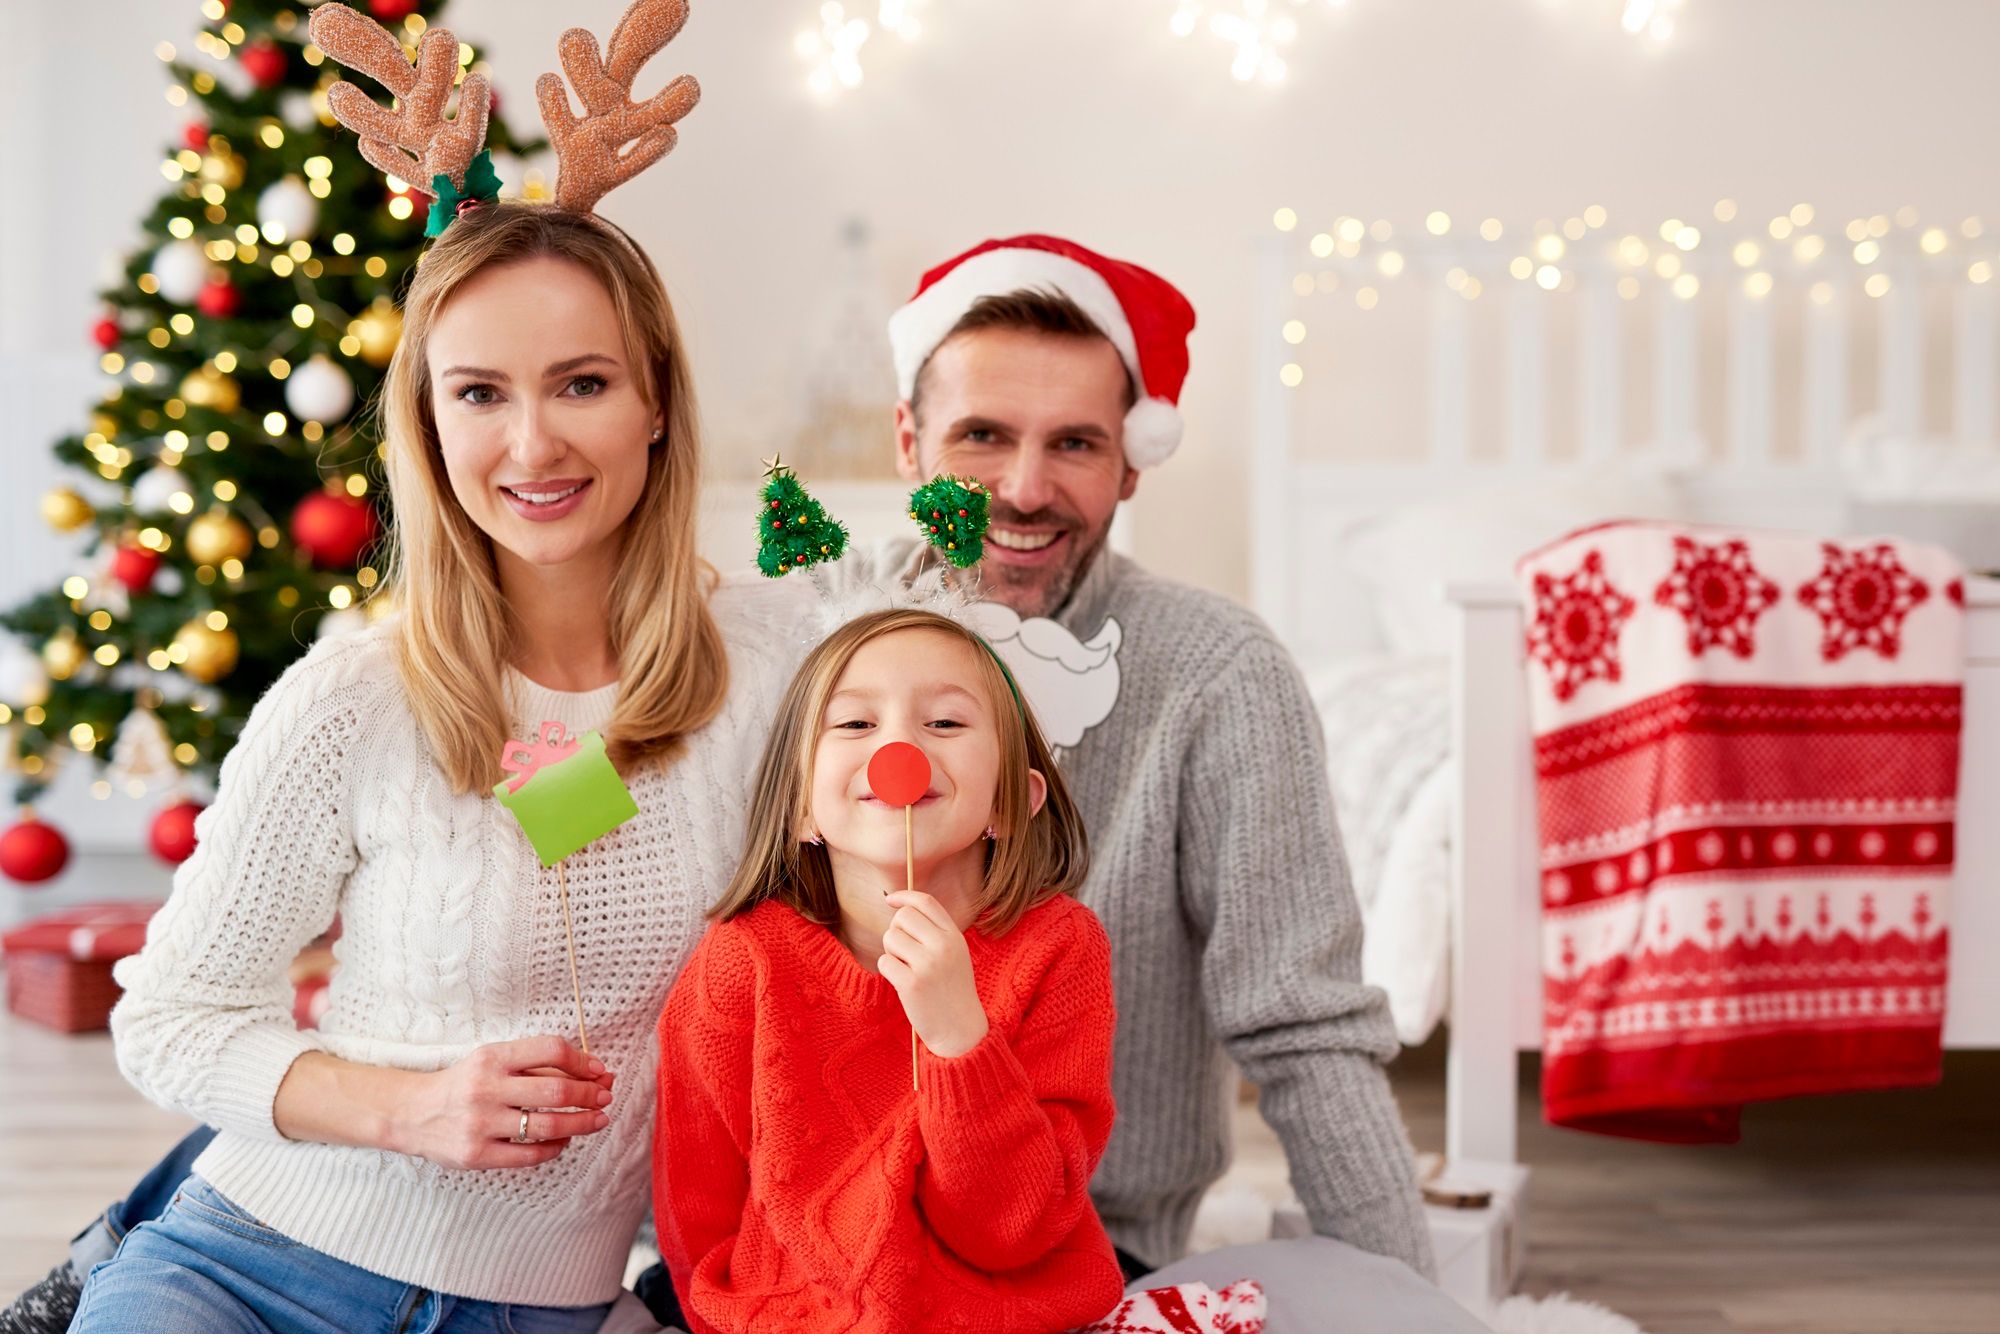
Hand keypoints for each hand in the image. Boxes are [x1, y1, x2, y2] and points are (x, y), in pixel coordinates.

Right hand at [396, 1035, 615, 1169]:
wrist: (412, 1113)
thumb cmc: (464, 1083)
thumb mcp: (492, 1060)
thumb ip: (536, 1064)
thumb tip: (593, 1071)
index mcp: (492, 1057)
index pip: (550, 1050)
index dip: (582, 1060)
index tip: (599, 1070)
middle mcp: (486, 1088)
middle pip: (556, 1092)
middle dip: (590, 1095)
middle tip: (605, 1097)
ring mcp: (481, 1124)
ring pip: (549, 1126)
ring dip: (583, 1123)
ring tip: (598, 1120)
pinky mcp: (477, 1155)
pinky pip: (530, 1155)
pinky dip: (556, 1147)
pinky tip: (565, 1140)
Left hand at [879, 890, 988, 1058]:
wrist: (960, 1028)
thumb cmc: (951, 988)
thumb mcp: (954, 953)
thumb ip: (935, 931)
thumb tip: (901, 909)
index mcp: (954, 936)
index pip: (925, 902)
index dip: (904, 896)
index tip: (890, 900)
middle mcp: (943, 946)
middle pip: (902, 917)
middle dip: (896, 930)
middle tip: (902, 950)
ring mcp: (928, 965)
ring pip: (890, 938)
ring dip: (891, 952)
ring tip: (906, 968)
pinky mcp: (912, 984)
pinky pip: (884, 962)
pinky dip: (888, 970)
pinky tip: (902, 982)